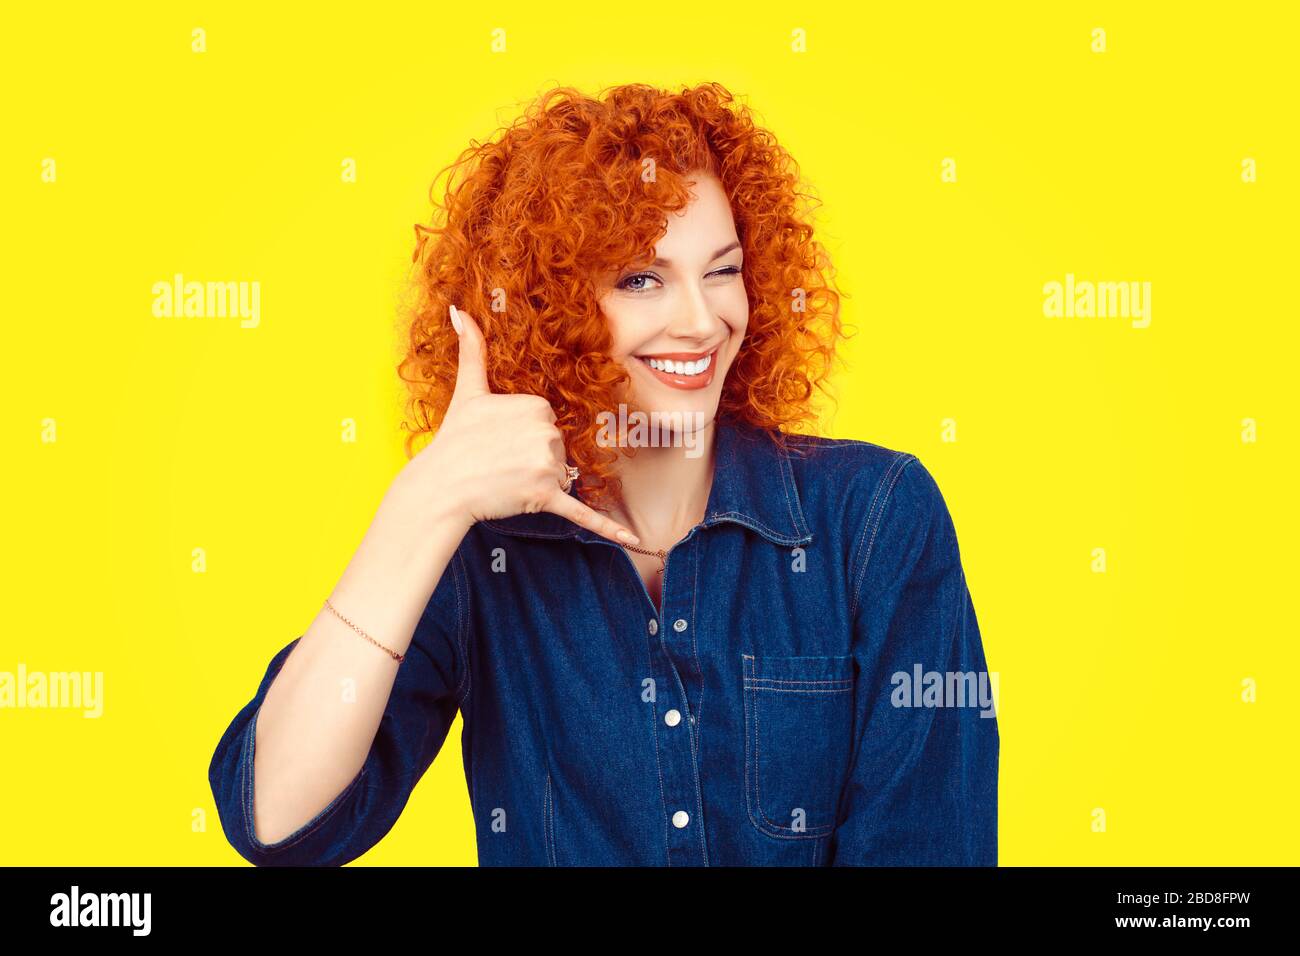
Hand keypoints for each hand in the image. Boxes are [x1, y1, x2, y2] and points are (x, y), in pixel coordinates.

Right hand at [398, 304, 639, 546]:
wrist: (440, 487)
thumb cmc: (454, 441)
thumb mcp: (467, 391)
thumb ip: (472, 349)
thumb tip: (458, 310)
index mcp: (536, 405)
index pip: (549, 421)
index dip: (525, 435)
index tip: (499, 439)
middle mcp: (546, 432)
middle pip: (558, 448)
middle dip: (533, 459)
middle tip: (499, 461)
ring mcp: (547, 466)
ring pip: (561, 475)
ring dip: (538, 482)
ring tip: (506, 479)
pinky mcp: (545, 496)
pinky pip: (582, 511)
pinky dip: (607, 527)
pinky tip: (632, 539)